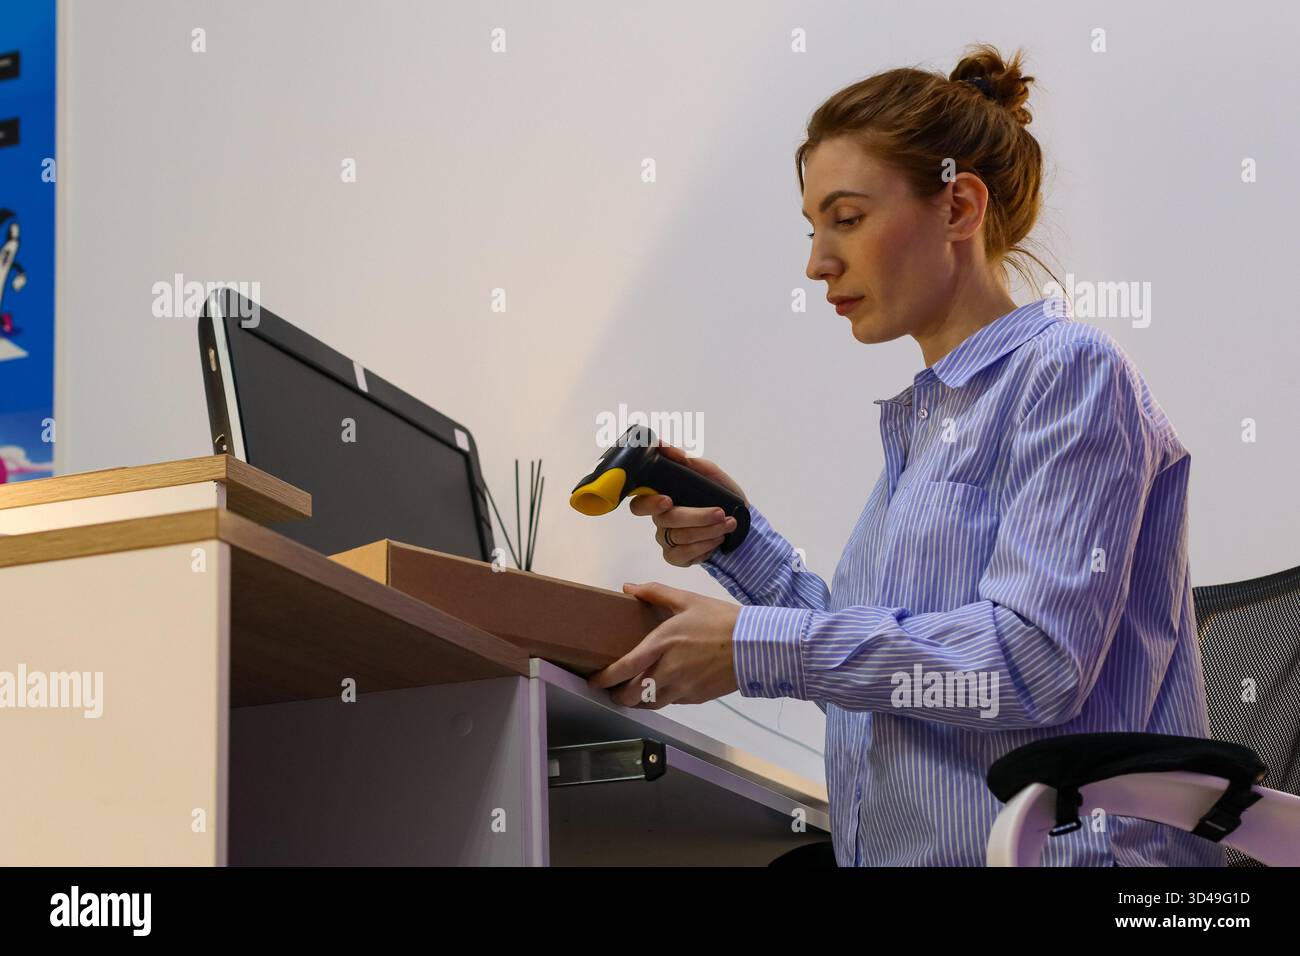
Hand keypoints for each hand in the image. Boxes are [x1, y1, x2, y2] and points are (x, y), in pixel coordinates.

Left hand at [588, 581, 740, 707]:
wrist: (755, 645)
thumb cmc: (720, 620)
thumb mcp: (687, 600)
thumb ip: (655, 593)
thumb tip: (629, 588)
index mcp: (661, 644)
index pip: (623, 668)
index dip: (604, 679)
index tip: (594, 681)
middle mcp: (667, 670)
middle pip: (632, 695)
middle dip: (618, 695)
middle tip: (613, 689)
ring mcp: (682, 688)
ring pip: (649, 704)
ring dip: (637, 701)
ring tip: (633, 692)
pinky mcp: (695, 698)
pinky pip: (670, 702)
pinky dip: (661, 698)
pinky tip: (662, 688)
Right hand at [629, 440, 749, 566]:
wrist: (741, 523)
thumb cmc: (722, 497)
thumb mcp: (711, 475)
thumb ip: (689, 461)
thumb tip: (663, 445)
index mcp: (662, 498)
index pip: (640, 502)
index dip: (649, 503)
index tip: (668, 500)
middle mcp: (660, 519)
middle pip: (665, 520)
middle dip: (696, 517)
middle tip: (719, 513)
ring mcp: (666, 539)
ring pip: (679, 537)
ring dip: (709, 530)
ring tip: (728, 523)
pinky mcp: (676, 557)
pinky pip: (683, 555)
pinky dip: (705, 546)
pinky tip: (718, 539)